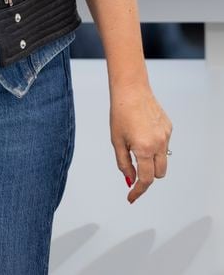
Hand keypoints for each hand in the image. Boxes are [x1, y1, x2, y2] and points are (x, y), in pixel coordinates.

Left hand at [110, 83, 171, 203]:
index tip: (131, 197)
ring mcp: (166, 135)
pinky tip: (143, 131)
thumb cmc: (120, 112)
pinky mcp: (169, 127)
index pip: (145, 179)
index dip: (138, 190)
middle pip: (158, 174)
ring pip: (163, 159)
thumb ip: (124, 163)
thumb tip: (130, 179)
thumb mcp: (116, 141)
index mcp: (144, 149)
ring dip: (152, 160)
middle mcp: (159, 144)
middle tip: (134, 169)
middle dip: (147, 175)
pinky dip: (155, 145)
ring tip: (137, 144)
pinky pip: (164, 143)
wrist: (131, 89)